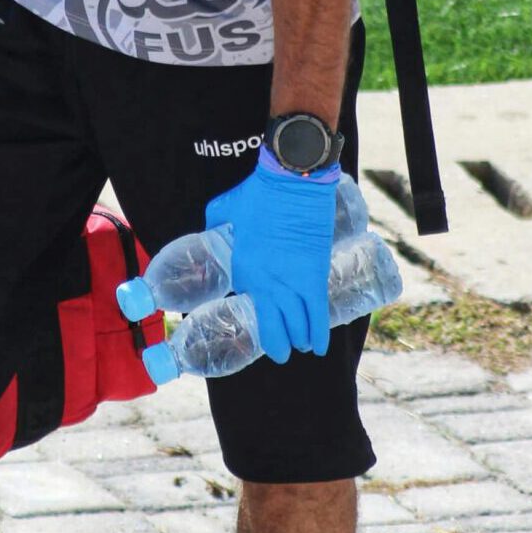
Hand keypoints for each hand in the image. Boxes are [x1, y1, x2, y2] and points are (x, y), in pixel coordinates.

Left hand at [204, 147, 338, 363]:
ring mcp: (292, 281)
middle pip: (274, 324)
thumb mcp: (223, 211)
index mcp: (243, 268)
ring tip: (302, 346)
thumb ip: (216, 223)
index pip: (248, 304)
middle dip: (279, 342)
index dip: (257, 319)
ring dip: (300, 339)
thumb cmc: (256, 192)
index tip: (261, 324)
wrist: (291, 181)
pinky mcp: (316, 274)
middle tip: (282, 352)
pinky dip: (319, 331)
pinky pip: (318, 312)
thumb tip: (212, 225)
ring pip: (297, 323)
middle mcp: (266, 282)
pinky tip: (319, 347)